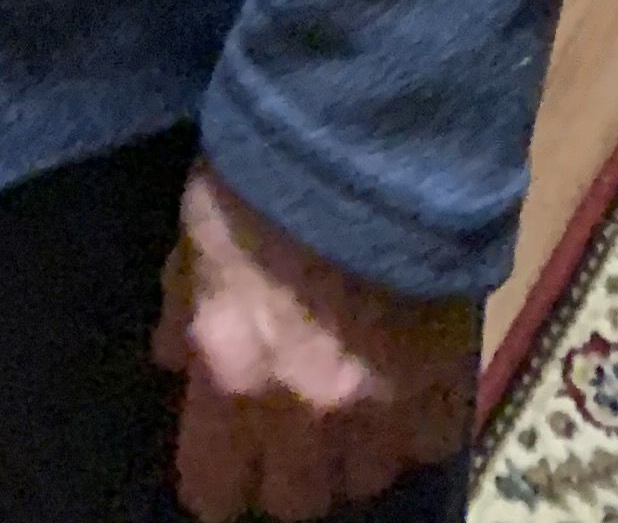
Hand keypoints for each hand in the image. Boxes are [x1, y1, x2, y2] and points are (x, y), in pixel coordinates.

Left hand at [153, 159, 479, 520]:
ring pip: (365, 481)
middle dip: (287, 471)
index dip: (217, 477)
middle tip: (288, 427)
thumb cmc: (267, 171)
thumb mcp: (198, 230)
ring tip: (350, 404)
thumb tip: (173, 360)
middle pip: (294, 503)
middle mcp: (305, 410)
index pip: (214, 492)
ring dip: (353, 451)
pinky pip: (430, 442)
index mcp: (233, 373)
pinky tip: (404, 384)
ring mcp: (381, 404)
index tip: (223, 456)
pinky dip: (416, 423)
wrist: (370, 131)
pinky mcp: (444, 382)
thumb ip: (182, 305)